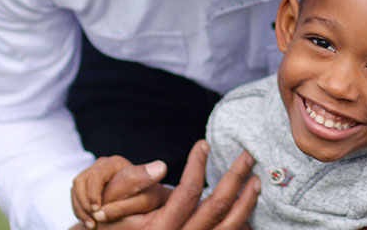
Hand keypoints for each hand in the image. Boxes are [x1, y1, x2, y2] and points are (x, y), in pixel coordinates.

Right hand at [72, 155, 169, 227]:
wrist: (145, 199)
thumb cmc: (147, 198)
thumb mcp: (147, 193)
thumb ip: (146, 184)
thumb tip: (162, 166)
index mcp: (116, 163)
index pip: (96, 176)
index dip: (93, 195)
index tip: (97, 212)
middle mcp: (103, 164)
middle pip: (81, 181)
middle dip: (84, 204)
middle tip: (93, 223)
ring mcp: (94, 172)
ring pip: (76, 187)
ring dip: (80, 208)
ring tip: (91, 225)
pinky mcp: (88, 182)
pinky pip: (75, 194)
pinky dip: (79, 208)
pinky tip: (89, 221)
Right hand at [95, 140, 259, 228]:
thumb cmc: (111, 222)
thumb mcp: (114, 202)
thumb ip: (133, 183)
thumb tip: (162, 167)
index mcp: (159, 228)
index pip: (188, 191)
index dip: (197, 165)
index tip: (203, 144)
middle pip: (216, 207)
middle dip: (235, 178)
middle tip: (248, 156)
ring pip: (228, 227)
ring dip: (246, 202)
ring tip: (255, 180)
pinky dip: (241, 226)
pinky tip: (248, 211)